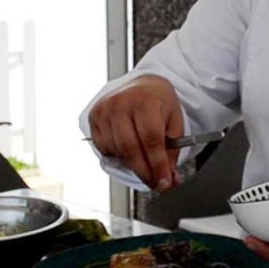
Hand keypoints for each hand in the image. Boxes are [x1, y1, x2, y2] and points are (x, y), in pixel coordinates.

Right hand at [87, 74, 184, 190]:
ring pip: (117, 151)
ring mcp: (105, 110)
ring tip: (145, 164)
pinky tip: (128, 150)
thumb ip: (172, 152)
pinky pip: (103, 147)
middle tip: (155, 182)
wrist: (142, 85)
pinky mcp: (94, 117)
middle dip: (144, 171)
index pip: (151, 139)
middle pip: (131, 149)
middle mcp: (122, 103)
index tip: (164, 182)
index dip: (157, 165)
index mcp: (145, 101)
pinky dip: (117, 155)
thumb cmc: (159, 103)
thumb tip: (169, 179)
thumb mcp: (174, 123)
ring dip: (132, 165)